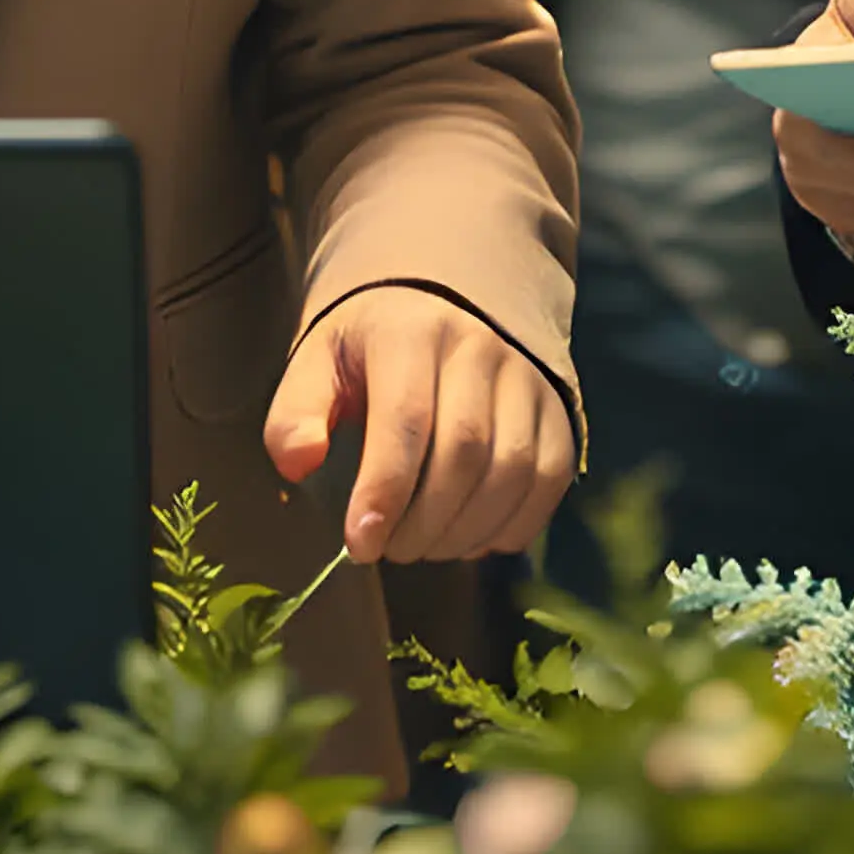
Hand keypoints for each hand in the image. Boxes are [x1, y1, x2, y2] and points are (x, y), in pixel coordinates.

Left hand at [263, 285, 574, 563]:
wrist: (441, 303)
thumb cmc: (370, 348)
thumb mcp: (318, 362)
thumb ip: (296, 412)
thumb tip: (299, 462)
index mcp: (410, 331)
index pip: (406, 420)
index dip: (384, 491)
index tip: (360, 543)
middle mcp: (479, 347)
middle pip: (464, 451)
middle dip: (424, 521)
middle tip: (391, 550)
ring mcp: (526, 377)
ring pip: (513, 470)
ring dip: (466, 530)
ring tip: (425, 547)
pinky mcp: (557, 408)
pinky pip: (549, 479)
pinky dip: (512, 524)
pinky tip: (472, 538)